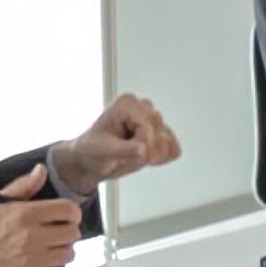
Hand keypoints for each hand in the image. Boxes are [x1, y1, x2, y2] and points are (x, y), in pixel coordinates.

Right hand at [0, 167, 83, 266]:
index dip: (70, 213)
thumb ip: (22, 186)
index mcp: (24, 214)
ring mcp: (33, 261)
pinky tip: (44, 266)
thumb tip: (41, 170)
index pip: (68, 210)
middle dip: (66, 231)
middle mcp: (32, 236)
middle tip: (54, 234)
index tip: (64, 217)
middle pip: (73, 233)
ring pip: (69, 254)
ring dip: (61, 251)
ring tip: (47, 250)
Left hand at [50, 92, 180, 192]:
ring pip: (169, 141)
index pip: (149, 124)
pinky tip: (145, 158)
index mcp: (127, 104)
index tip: (130, 152)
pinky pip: (174, 149)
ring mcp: (152, 121)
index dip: (142, 143)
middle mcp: (142, 108)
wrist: (91, 161)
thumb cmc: (92, 150)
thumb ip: (125, 150)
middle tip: (129, 155)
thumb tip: (144, 149)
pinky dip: (162, 158)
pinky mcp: (160, 135)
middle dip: (147, 150)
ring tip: (134, 155)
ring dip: (154, 155)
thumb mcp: (103, 150)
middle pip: (160, 133)